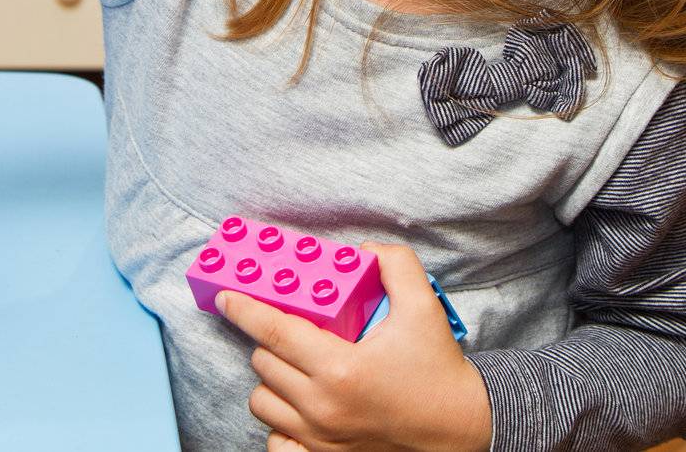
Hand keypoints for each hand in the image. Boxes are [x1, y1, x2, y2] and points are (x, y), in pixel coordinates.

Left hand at [218, 243, 491, 451]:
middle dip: (269, 339)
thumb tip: (361, 252)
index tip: (225, 296)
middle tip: (290, 328)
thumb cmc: (438, 369)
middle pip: (264, 363)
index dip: (244, 309)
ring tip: (295, 364)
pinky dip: (279, 421)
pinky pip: (275, 439)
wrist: (460, 428)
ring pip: (263, 401)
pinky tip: (297, 403)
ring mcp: (320, 438)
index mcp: (341, 369)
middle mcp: (323, 407)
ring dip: (271, 378)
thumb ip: (395, 266)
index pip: (274, 332)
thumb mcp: (424, 307)